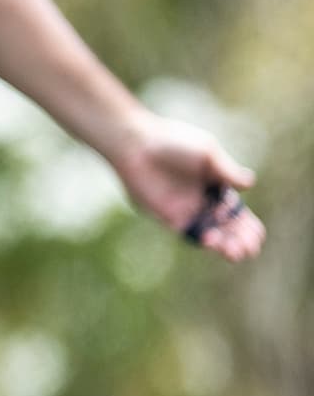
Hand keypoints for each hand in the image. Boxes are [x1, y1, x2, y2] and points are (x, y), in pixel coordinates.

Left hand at [111, 113, 264, 263]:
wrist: (137, 144)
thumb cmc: (174, 142)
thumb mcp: (207, 154)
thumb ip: (227, 171)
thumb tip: (250, 183)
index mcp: (218, 187)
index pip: (238, 214)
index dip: (249, 227)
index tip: (257, 236)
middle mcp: (204, 202)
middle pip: (228, 229)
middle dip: (241, 241)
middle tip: (249, 249)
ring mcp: (186, 210)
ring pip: (210, 234)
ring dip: (224, 245)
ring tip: (235, 253)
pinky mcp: (167, 216)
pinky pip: (187, 233)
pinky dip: (201, 239)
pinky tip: (210, 241)